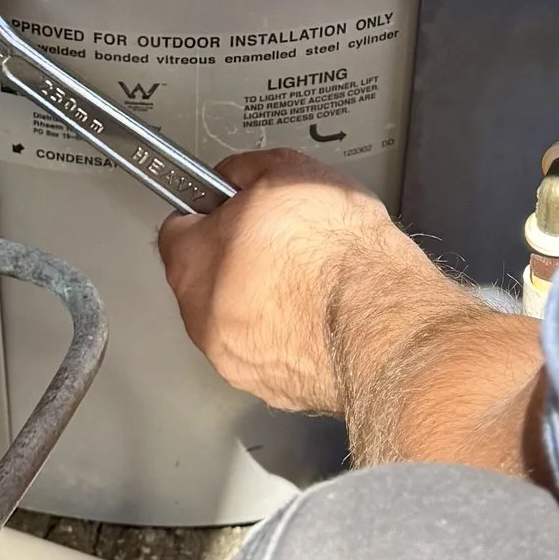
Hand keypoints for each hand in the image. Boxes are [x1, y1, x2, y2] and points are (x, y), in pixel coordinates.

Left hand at [158, 153, 423, 417]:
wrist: (379, 318)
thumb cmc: (338, 254)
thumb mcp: (291, 171)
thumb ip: (247, 171)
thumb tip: (236, 177)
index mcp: (193, 261)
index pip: (179, 228)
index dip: (213, 213)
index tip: (234, 210)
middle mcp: (202, 318)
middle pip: (206, 279)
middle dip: (235, 261)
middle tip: (280, 245)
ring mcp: (235, 360)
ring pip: (237, 322)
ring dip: (260, 305)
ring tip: (305, 285)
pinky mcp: (270, 388)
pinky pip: (270, 355)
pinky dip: (286, 339)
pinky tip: (317, 318)